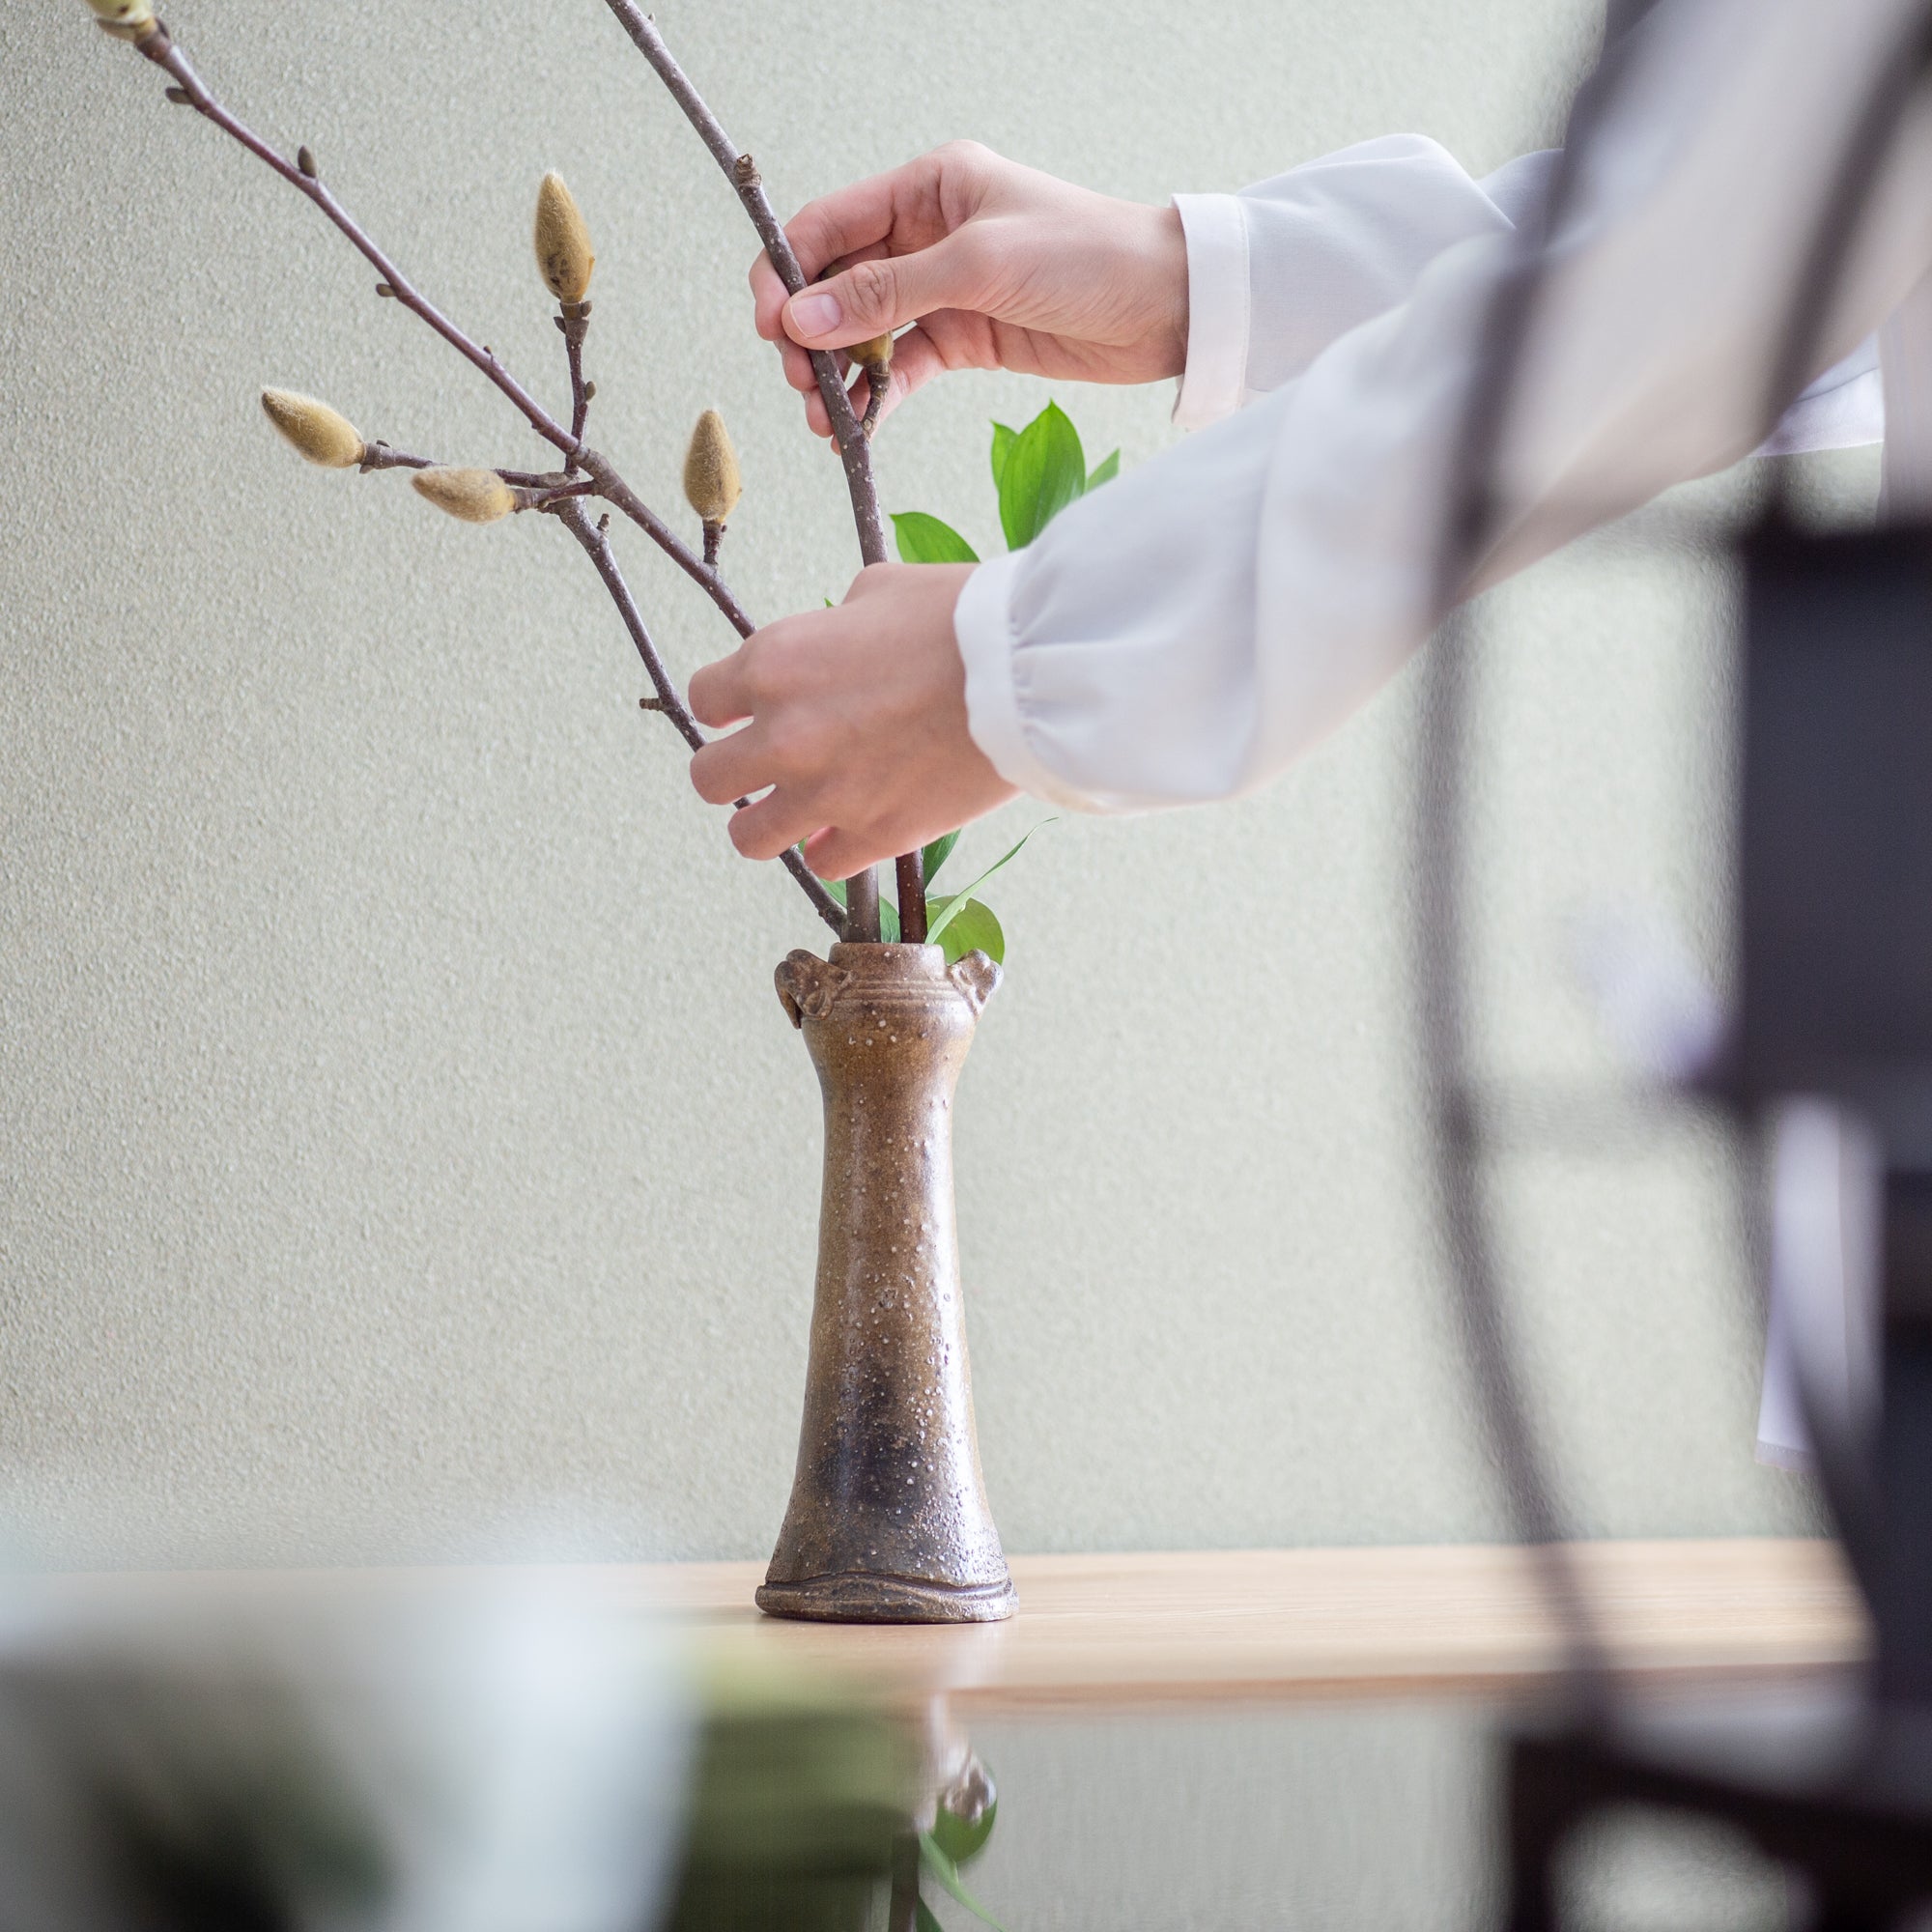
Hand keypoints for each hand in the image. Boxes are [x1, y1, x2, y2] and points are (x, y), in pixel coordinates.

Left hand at [688, 563, 1018, 878]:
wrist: (1026, 675)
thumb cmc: (963, 621)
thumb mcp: (880, 591)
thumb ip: (835, 623)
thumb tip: (837, 638)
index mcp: (775, 663)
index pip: (703, 700)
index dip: (725, 706)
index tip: (744, 712)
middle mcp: (784, 734)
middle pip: (708, 778)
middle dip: (733, 771)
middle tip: (764, 766)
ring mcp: (825, 793)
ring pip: (749, 837)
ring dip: (768, 823)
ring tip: (797, 812)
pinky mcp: (874, 835)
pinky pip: (823, 864)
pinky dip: (831, 850)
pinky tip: (850, 829)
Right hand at [750, 142, 1187, 437]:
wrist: (1167, 307)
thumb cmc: (1088, 256)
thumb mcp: (979, 265)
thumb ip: (888, 293)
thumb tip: (803, 318)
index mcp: (929, 187)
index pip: (830, 225)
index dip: (789, 274)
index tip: (771, 326)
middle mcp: (928, 235)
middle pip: (836, 284)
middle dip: (809, 335)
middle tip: (801, 382)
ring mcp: (944, 290)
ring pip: (863, 333)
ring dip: (837, 375)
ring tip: (825, 418)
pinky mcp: (964, 339)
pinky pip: (900, 368)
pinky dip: (875, 398)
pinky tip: (858, 428)